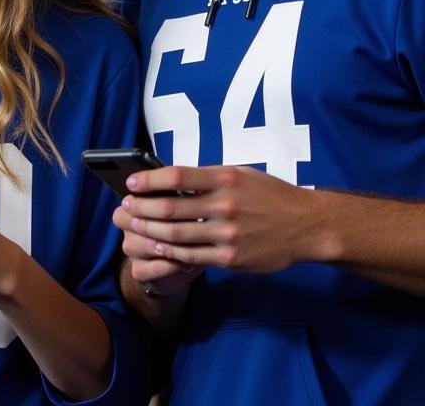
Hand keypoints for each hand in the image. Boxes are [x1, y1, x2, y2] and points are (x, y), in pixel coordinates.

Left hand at [114, 164, 317, 274]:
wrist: (307, 226)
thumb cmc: (271, 195)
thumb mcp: (241, 174)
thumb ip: (208, 177)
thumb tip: (172, 179)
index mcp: (225, 179)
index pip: (177, 176)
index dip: (149, 180)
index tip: (131, 181)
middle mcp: (225, 205)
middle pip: (170, 207)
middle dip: (141, 207)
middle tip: (124, 206)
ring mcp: (227, 234)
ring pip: (176, 234)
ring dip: (149, 230)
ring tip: (134, 225)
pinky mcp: (231, 257)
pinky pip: (192, 256)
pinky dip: (170, 252)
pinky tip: (157, 246)